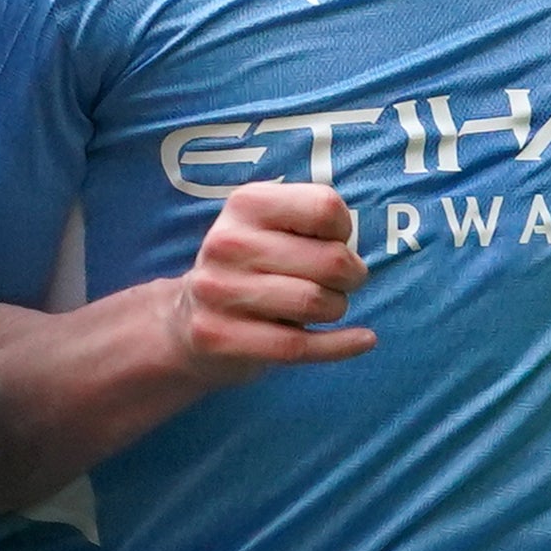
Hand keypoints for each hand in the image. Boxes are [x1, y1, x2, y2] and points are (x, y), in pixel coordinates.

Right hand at [163, 183, 372, 380]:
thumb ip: (310, 222)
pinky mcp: (218, 337)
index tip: (334, 243)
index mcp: (246, 204)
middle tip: (342, 283)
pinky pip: (298, 346)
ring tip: (324, 306)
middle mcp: (227, 243)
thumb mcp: (269, 226)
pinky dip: (341, 345)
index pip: (325, 208)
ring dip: (336, 308)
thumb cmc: (250, 269)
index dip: (345, 230)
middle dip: (352, 276)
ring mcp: (219, 292)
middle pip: (330, 261)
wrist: (188, 320)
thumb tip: (353, 255)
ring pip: (315, 303)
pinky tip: (363, 340)